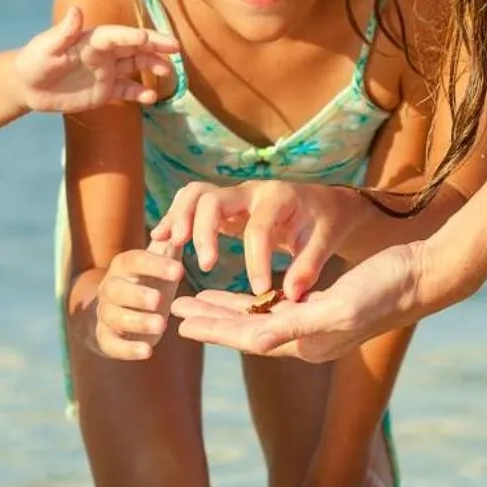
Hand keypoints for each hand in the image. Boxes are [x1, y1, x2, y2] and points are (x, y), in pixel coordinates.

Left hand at [14, 6, 177, 112]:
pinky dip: (141, 93)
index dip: (132, 36)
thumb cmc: (35, 60)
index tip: (147, 38)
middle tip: (176, 48)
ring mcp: (107, 72)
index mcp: (93, 39)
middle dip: (156, 46)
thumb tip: (76, 10)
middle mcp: (105, 53)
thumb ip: (64, 32)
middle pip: (135, 46)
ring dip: (154, 67)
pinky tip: (150, 98)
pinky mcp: (106, 91)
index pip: (118, 35)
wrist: (28, 86)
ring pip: (137, 66)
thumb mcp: (47, 47)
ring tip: (168, 73)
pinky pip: (128, 91)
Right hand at [85, 240, 183, 360]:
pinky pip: (111, 344)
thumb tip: (183, 223)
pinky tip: (147, 352)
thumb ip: (171, 244)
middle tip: (159, 300)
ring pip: (113, 317)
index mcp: (124, 267)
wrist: (121, 312)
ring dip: (136, 322)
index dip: (155, 265)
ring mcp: (106, 314)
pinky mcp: (106, 338)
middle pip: (116, 289)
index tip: (180, 272)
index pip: (134, 260)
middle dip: (137, 294)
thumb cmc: (148, 282)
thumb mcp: (160, 263)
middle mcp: (110, 289)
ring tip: (161, 326)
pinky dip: (128, 349)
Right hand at [150, 180, 360, 298]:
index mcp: (278, 197)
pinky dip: (174, 217)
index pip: (259, 228)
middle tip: (206, 265)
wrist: (323, 203)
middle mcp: (250, 191)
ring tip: (171, 245)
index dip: (256, 261)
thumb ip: (308, 267)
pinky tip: (161, 239)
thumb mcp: (325, 242)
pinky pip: (191, 204)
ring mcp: (233, 196)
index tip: (261, 291)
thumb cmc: (325, 223)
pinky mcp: (223, 207)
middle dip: (204, 231)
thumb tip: (291, 295)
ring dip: (180, 217)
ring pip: (195, 194)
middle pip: (214, 199)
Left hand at [172, 241, 430, 362]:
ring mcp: (315, 324)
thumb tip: (253, 342)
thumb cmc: (384, 289)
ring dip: (227, 310)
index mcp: (307, 342)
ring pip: (259, 317)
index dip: (213, 330)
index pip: (248, 337)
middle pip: (247, 330)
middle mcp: (307, 339)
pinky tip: (240, 293)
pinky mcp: (323, 306)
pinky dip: (254, 300)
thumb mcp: (338, 306)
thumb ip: (295, 325)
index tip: (180, 323)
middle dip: (211, 321)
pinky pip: (278, 307)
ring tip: (197, 301)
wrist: (421, 277)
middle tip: (175, 312)